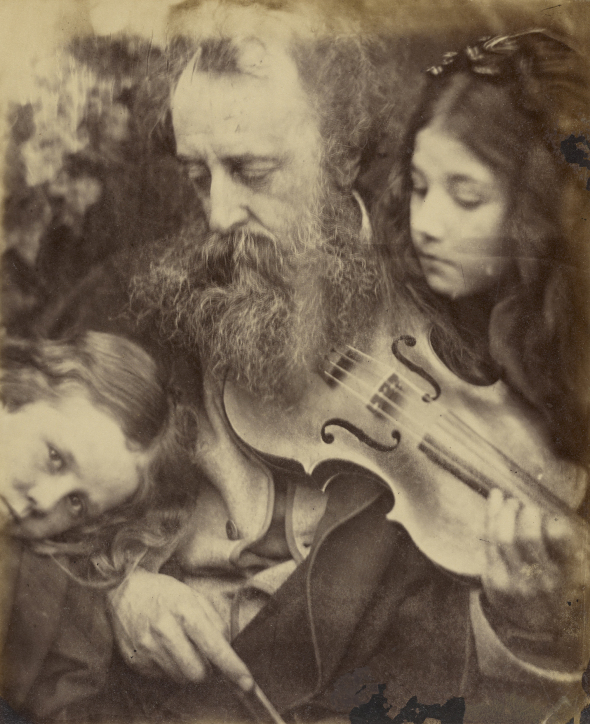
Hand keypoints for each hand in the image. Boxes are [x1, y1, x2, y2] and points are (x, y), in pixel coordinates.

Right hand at [108, 568, 253, 689]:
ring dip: (189, 669)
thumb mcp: (193, 596)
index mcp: (184, 609)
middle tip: (204, 655)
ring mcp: (147, 648)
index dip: (232, 666)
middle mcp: (164, 630)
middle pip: (198, 672)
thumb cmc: (164, 593)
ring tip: (182, 648)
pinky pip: (164, 677)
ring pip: (182, 678)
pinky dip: (171, 668)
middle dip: (207, 669)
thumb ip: (215, 621)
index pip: (213, 645)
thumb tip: (228, 648)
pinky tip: (164, 649)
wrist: (124, 591)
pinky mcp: (136, 661)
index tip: (247, 682)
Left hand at [482, 489, 588, 637]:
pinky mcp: (495, 580)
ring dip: (505, 510)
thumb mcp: (578, 575)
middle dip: (525, 513)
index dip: (552, 521)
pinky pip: (488, 542)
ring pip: (502, 536)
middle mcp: (542, 581)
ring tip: (511, 502)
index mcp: (569, 576)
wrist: (542, 629)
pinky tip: (495, 498)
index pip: (559, 538)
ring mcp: (515, 582)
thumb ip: (568, 547)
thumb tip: (553, 520)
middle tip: (528, 507)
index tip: (550, 517)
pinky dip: (491, 515)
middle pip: (526, 535)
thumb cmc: (563, 591)